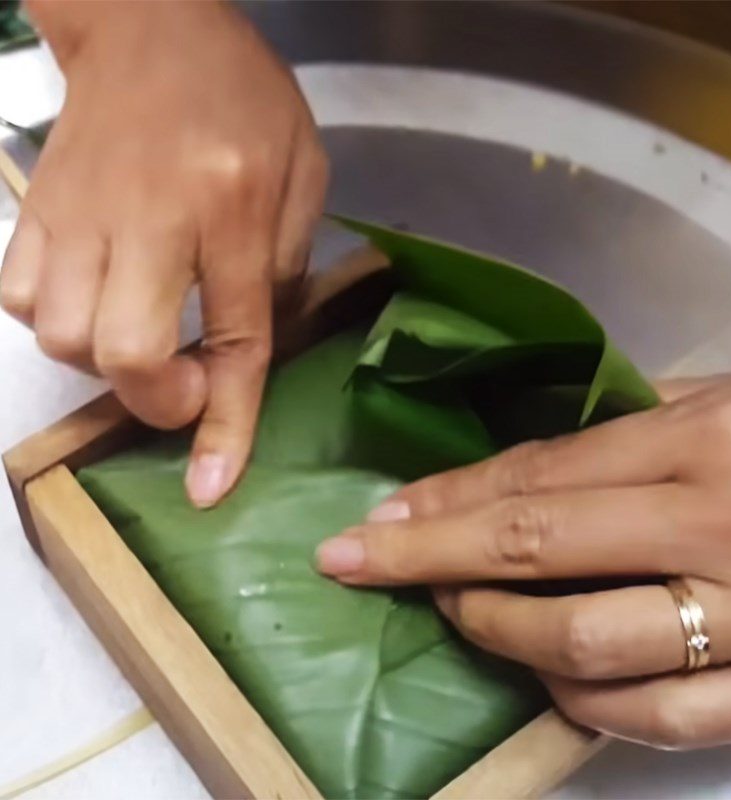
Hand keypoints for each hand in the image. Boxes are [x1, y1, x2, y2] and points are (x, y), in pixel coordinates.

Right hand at [0, 1, 327, 506]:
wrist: (151, 21)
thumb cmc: (241, 95)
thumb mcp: (302, 173)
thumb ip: (284, 263)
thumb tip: (253, 346)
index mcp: (232, 205)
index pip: (234, 336)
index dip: (225, 421)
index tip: (212, 485)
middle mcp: (150, 215)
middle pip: (126, 350)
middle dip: (156, 400)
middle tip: (183, 386)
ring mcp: (81, 213)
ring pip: (60, 335)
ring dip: (105, 364)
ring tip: (142, 336)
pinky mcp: (37, 208)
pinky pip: (17, 297)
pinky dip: (53, 324)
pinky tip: (92, 305)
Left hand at [316, 364, 730, 748]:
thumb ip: (652, 418)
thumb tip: (550, 450)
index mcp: (709, 440)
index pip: (539, 475)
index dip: (447, 498)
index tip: (377, 518)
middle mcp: (723, 526)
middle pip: (538, 548)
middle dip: (431, 559)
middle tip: (359, 565)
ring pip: (588, 643)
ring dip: (499, 631)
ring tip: (458, 611)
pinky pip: (667, 718)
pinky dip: (590, 703)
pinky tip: (553, 679)